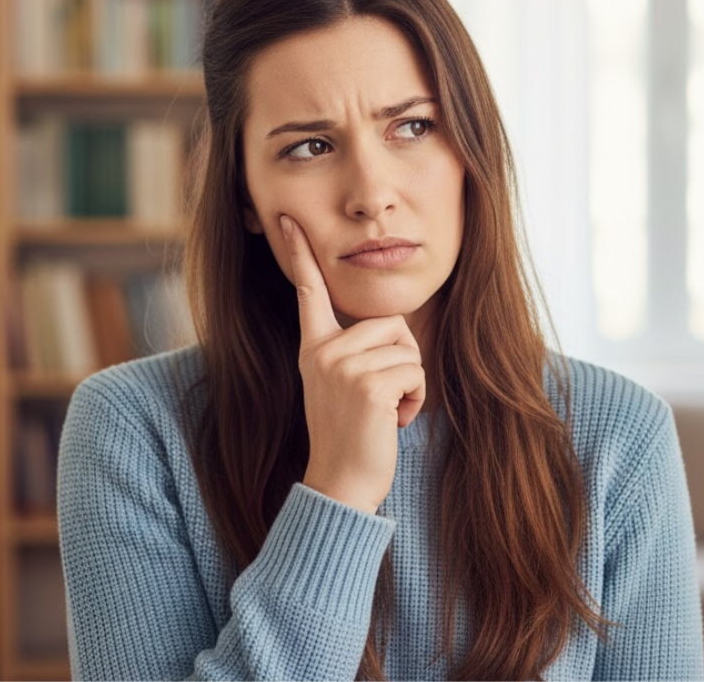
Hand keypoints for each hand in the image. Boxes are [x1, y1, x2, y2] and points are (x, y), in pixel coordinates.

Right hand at [280, 215, 425, 514]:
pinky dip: (416, 397)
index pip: (308, 292)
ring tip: (387, 410)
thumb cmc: (350, 435)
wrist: (340, 484)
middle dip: (404, 355)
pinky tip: (394, 420)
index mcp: (314, 348)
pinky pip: (415, 370)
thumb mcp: (341, 386)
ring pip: (408, 348)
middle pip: (391, 322)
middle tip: (387, 393)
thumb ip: (355, 352)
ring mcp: (342, 366)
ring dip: (411, 381)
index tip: (287, 220)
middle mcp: (323, 351)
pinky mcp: (368, 384)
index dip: (301, 254)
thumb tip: (394, 325)